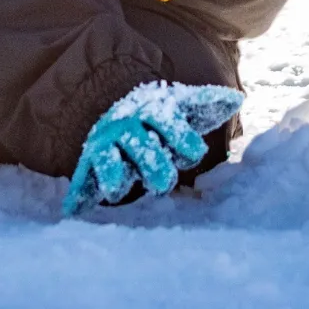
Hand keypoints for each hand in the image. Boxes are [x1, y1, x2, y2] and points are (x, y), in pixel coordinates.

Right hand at [63, 82, 243, 215]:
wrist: (113, 110)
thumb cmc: (158, 118)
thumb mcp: (181, 106)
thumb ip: (207, 103)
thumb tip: (236, 99)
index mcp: (152, 112)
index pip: (167, 122)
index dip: (181, 138)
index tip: (195, 152)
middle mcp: (126, 128)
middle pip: (139, 145)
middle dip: (151, 162)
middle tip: (164, 183)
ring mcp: (106, 146)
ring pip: (108, 160)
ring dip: (111, 174)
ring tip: (116, 190)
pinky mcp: (89, 165)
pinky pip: (82, 179)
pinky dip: (77, 194)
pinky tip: (72, 210)